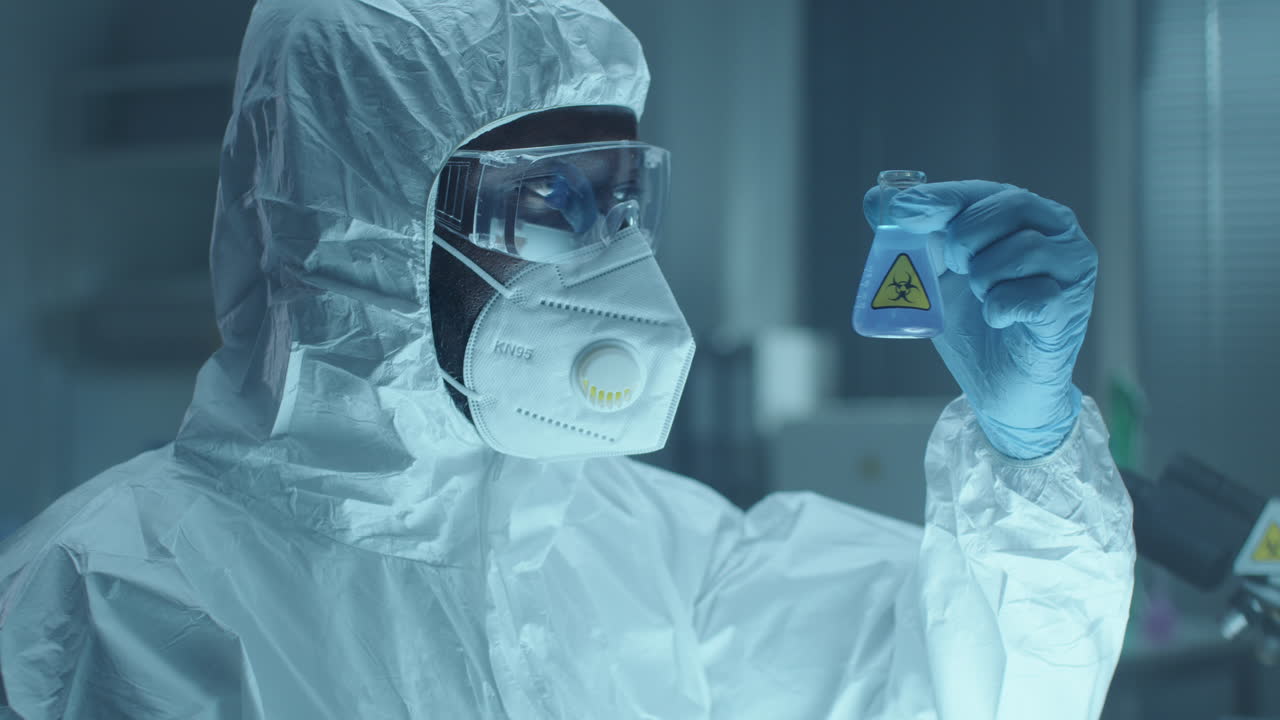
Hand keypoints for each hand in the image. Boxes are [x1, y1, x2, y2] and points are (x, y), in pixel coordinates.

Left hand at [863, 180, 1097, 458]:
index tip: (900, 211)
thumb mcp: (936, 275)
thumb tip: (875, 201)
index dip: (942, 198)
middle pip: (1011, 206)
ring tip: (981, 298)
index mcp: (1026, 217)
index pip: (984, 191)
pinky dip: (1001, 306)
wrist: (999, 389)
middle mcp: (1059, 234)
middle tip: (954, 268)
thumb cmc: (974, 326)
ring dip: (984, 277)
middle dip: (966, 238)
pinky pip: (1033, 295)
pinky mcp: (1068, 310)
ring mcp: (1072, 271)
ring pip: (1023, 249)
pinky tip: (996, 318)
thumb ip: (915, 237)